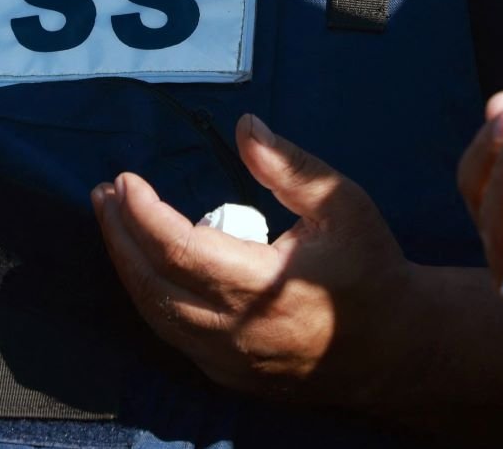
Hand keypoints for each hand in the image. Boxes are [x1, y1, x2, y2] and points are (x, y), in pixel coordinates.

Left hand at [92, 115, 415, 409]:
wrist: (397, 350)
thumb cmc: (369, 270)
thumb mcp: (341, 204)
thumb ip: (290, 166)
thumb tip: (244, 126)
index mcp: (262, 287)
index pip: (179, 250)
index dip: (143, 214)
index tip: (124, 179)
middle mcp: (236, 331)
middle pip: (151, 284)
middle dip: (119, 235)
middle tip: (105, 193)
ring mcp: (228, 361)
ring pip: (154, 315)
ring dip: (126, 265)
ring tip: (114, 220)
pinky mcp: (227, 376)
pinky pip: (172, 334)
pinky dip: (150, 296)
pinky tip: (143, 264)